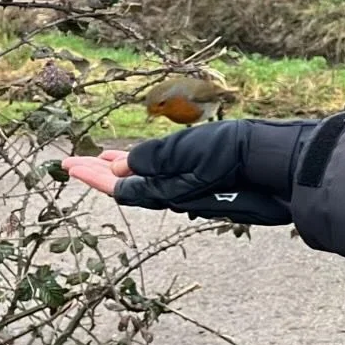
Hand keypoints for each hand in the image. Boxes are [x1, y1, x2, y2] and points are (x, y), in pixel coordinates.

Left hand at [63, 118, 317, 225]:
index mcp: (168, 189)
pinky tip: (149, 164)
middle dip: (101, 174)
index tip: (66, 166)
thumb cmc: (236, 155)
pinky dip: (149, 169)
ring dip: (124, 171)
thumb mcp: (189, 151)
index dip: (90, 176)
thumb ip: (153, 158)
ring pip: (148, 183)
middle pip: (130, 186)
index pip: (119, 186)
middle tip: (76, 163)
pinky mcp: (208, 184)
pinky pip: (167, 179)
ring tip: (106, 160)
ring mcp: (193, 191)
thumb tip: (120, 167)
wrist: (279, 163)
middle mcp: (176, 194)